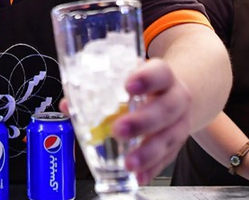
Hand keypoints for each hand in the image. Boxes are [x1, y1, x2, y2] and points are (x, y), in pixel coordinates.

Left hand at [111, 58, 193, 184]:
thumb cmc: (145, 88)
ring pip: (170, 136)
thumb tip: (68, 106)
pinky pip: (167, 158)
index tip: (128, 87)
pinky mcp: (177, 144)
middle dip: (143, 121)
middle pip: (167, 108)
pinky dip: (152, 169)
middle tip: (119, 129)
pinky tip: (139, 176)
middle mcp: (176, 97)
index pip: (159, 72)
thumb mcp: (128, 80)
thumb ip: (99, 91)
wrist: (173, 96)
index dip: (146, 79)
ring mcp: (179, 122)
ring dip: (148, 152)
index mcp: (162, 76)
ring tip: (129, 163)